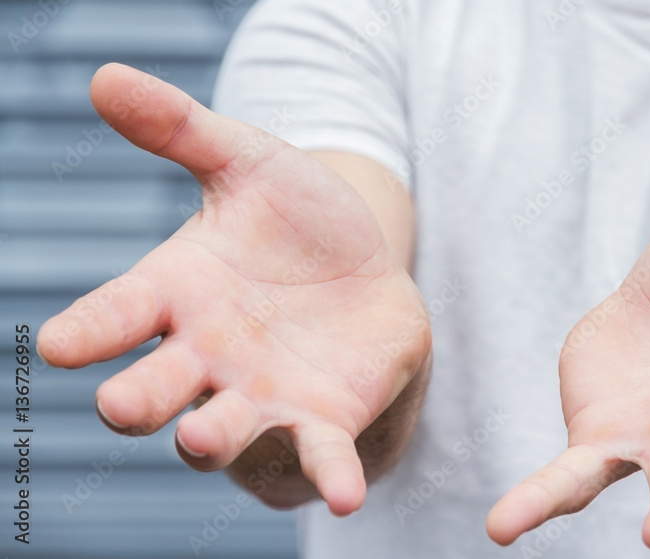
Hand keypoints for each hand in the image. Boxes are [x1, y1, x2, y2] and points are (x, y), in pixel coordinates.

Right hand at [38, 64, 430, 515]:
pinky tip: (346, 495)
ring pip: (224, 428)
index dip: (88, 329)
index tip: (60, 344)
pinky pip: (321, 456)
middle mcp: (206, 357)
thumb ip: (181, 130)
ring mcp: (261, 396)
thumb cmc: (294, 220)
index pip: (117, 314)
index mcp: (176, 295)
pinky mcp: (322, 420)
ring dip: (210, 438)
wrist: (365, 268)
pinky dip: (331, 476)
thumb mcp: (248, 161)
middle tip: (122, 404)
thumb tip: (104, 75)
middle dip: (137, 399)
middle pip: (155, 388)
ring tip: (200, 436)